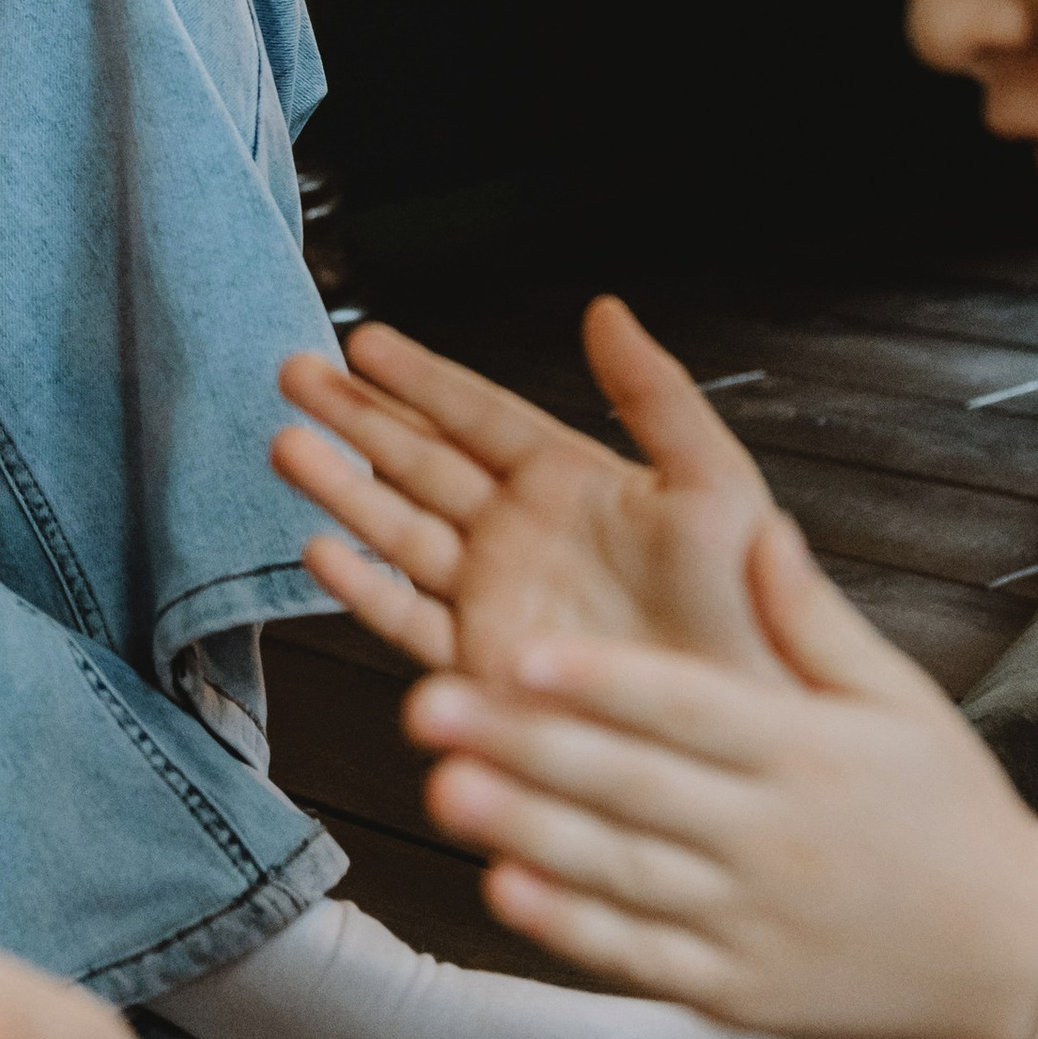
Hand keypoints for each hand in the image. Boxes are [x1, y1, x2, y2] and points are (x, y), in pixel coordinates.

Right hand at [275, 299, 787, 684]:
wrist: (743, 727)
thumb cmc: (750, 611)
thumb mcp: (715, 482)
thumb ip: (655, 395)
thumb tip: (606, 310)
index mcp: (574, 482)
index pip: (478, 414)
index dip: (419, 377)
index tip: (363, 342)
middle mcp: (522, 534)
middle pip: (420, 460)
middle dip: (355, 416)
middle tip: (296, 373)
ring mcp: (496, 597)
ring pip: (399, 528)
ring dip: (341, 486)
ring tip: (287, 444)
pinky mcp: (483, 663)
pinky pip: (407, 617)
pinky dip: (362, 587)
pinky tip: (322, 549)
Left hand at [403, 513, 1037, 1038]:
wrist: (1012, 962)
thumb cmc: (947, 818)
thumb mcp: (898, 700)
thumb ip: (809, 616)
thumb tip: (753, 523)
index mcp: (806, 753)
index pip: (689, 709)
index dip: (603, 681)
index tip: (525, 651)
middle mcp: (771, 836)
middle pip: (631, 786)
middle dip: (525, 746)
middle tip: (431, 708)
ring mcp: (748, 921)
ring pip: (619, 871)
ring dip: (523, 832)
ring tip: (442, 790)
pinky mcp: (732, 989)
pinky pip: (638, 954)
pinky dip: (570, 927)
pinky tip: (505, 890)